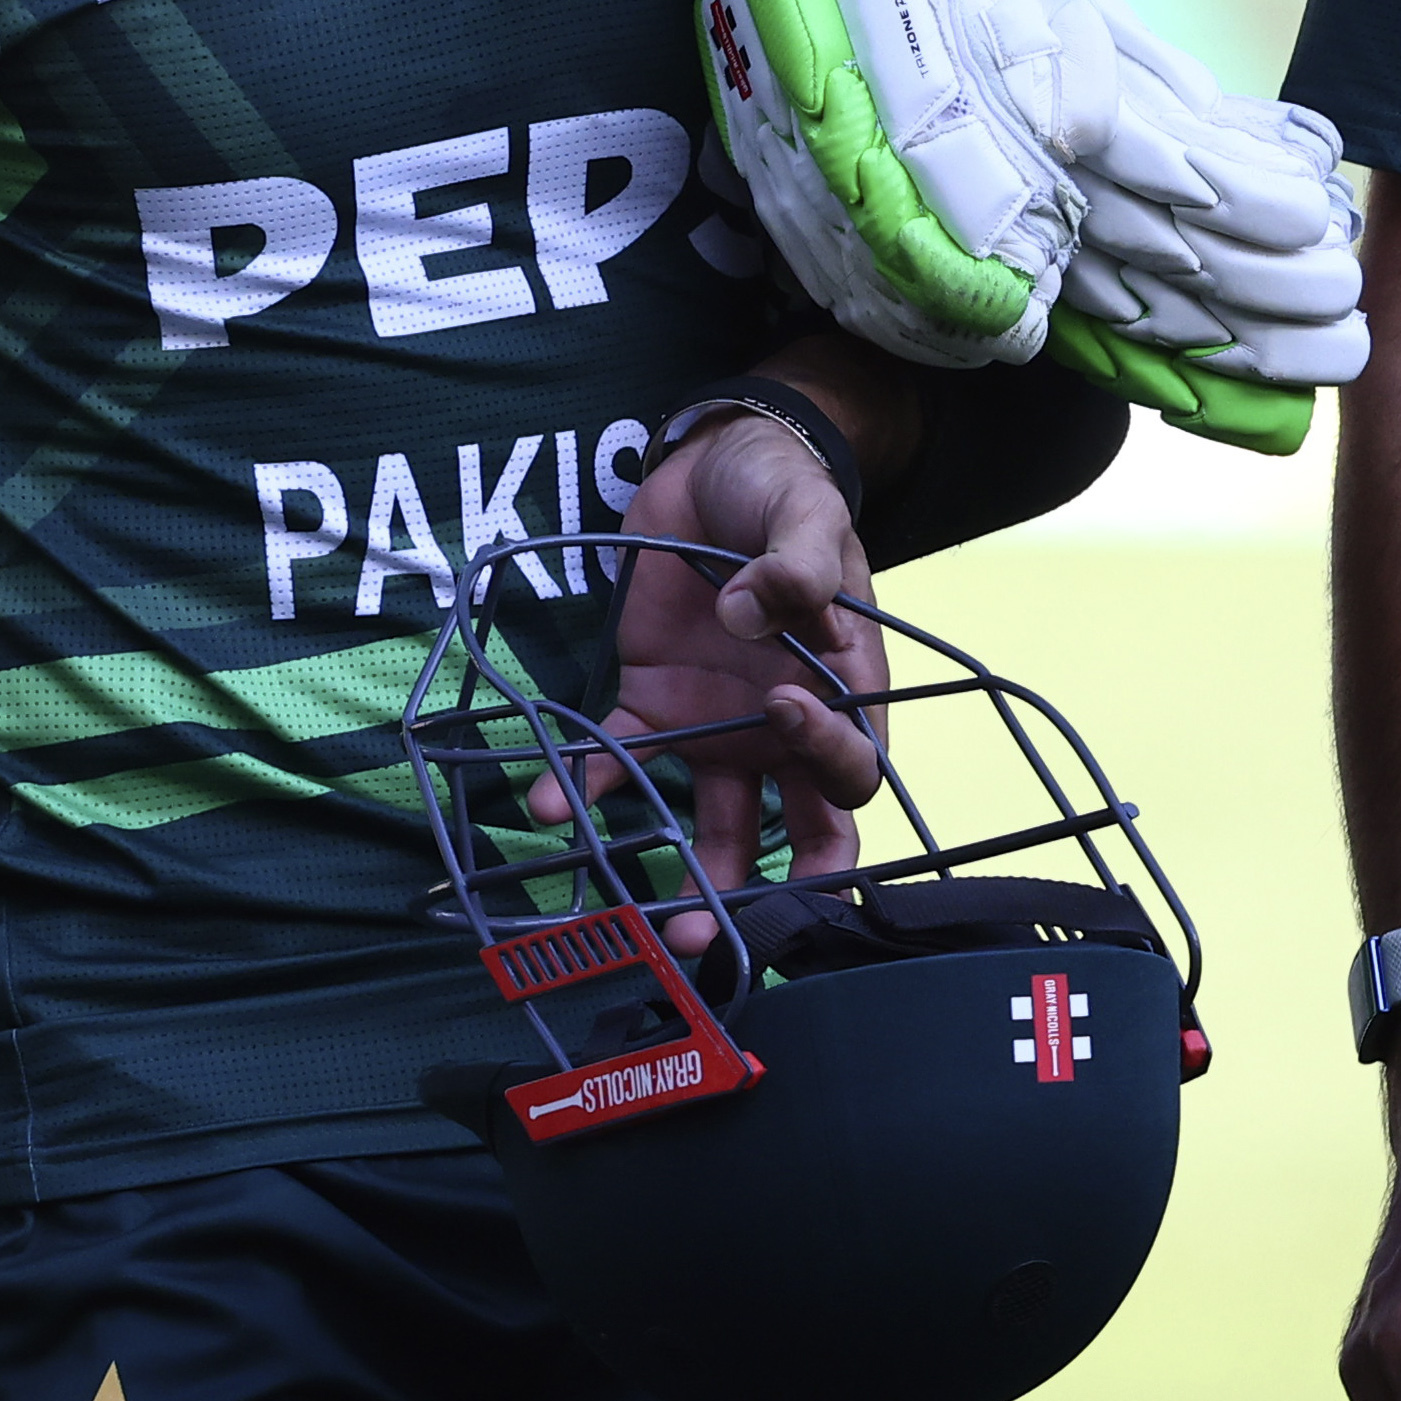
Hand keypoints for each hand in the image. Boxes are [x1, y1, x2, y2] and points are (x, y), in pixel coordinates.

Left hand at [602, 393, 885, 889]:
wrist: (709, 465)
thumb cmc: (780, 491)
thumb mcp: (803, 510)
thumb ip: (794, 562)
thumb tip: (755, 612)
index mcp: (846, 689)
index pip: (853, 763)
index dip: (828, 757)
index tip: (781, 707)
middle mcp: (787, 730)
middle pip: (804, 833)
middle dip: (777, 894)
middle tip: (733, 934)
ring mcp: (720, 728)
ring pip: (719, 831)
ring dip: (691, 880)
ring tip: (654, 926)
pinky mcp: (652, 709)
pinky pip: (624, 763)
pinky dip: (586, 786)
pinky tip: (547, 803)